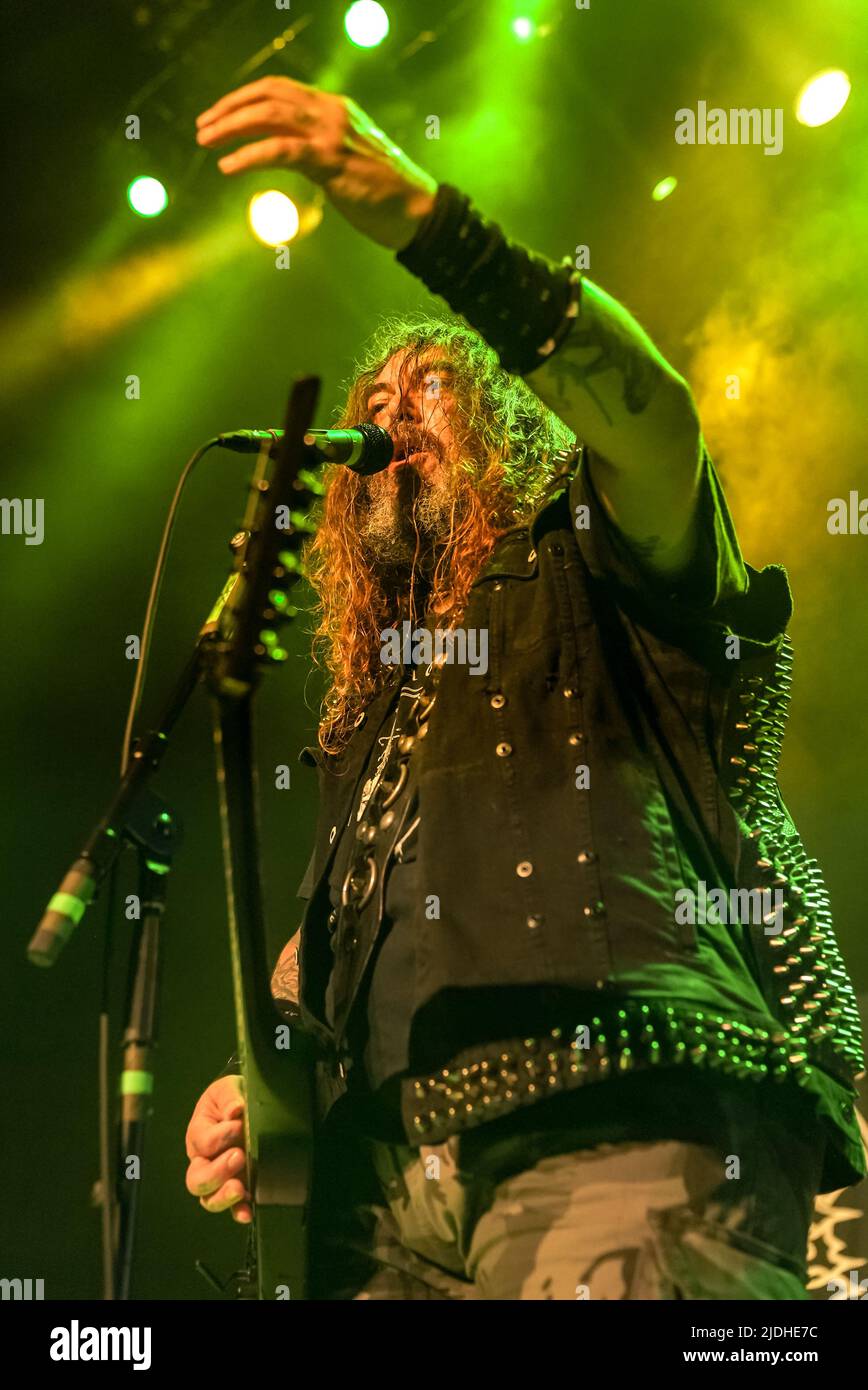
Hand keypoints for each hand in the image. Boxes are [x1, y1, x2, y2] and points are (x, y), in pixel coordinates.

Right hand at [184, 1075, 251, 1223]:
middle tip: (239, 1156)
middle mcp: (203, 1161)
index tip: (239, 1124)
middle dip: (217, 1172)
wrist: (241, 1107)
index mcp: (198, 1134)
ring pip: (208, 1199)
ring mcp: (218, 1178)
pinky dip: (238, 1212)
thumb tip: (235, 1110)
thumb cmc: (230, 1098)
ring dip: (223, 1196)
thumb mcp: (228, 1090)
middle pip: (196, 1179)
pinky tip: (248, 1212)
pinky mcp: (235, 1187)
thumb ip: (230, 1097)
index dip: (220, 1136)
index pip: (203, 1142)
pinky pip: (232, 1207)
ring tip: (240, 1188)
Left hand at [196, 76, 436, 250]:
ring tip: (206, 142)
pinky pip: (279, 151)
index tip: (220, 116)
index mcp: (335, 107)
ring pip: (269, 117)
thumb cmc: (386, 193)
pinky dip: (248, 156)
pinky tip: (227, 167)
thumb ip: (320, 151)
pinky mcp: (330, 160)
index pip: (280, 90)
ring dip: (231, 128)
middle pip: (268, 96)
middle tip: (203, 128)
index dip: (245, 98)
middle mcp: (331, 112)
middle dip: (230, 109)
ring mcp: (331, 134)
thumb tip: (290, 158)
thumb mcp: (350, 160)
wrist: (419, 211)